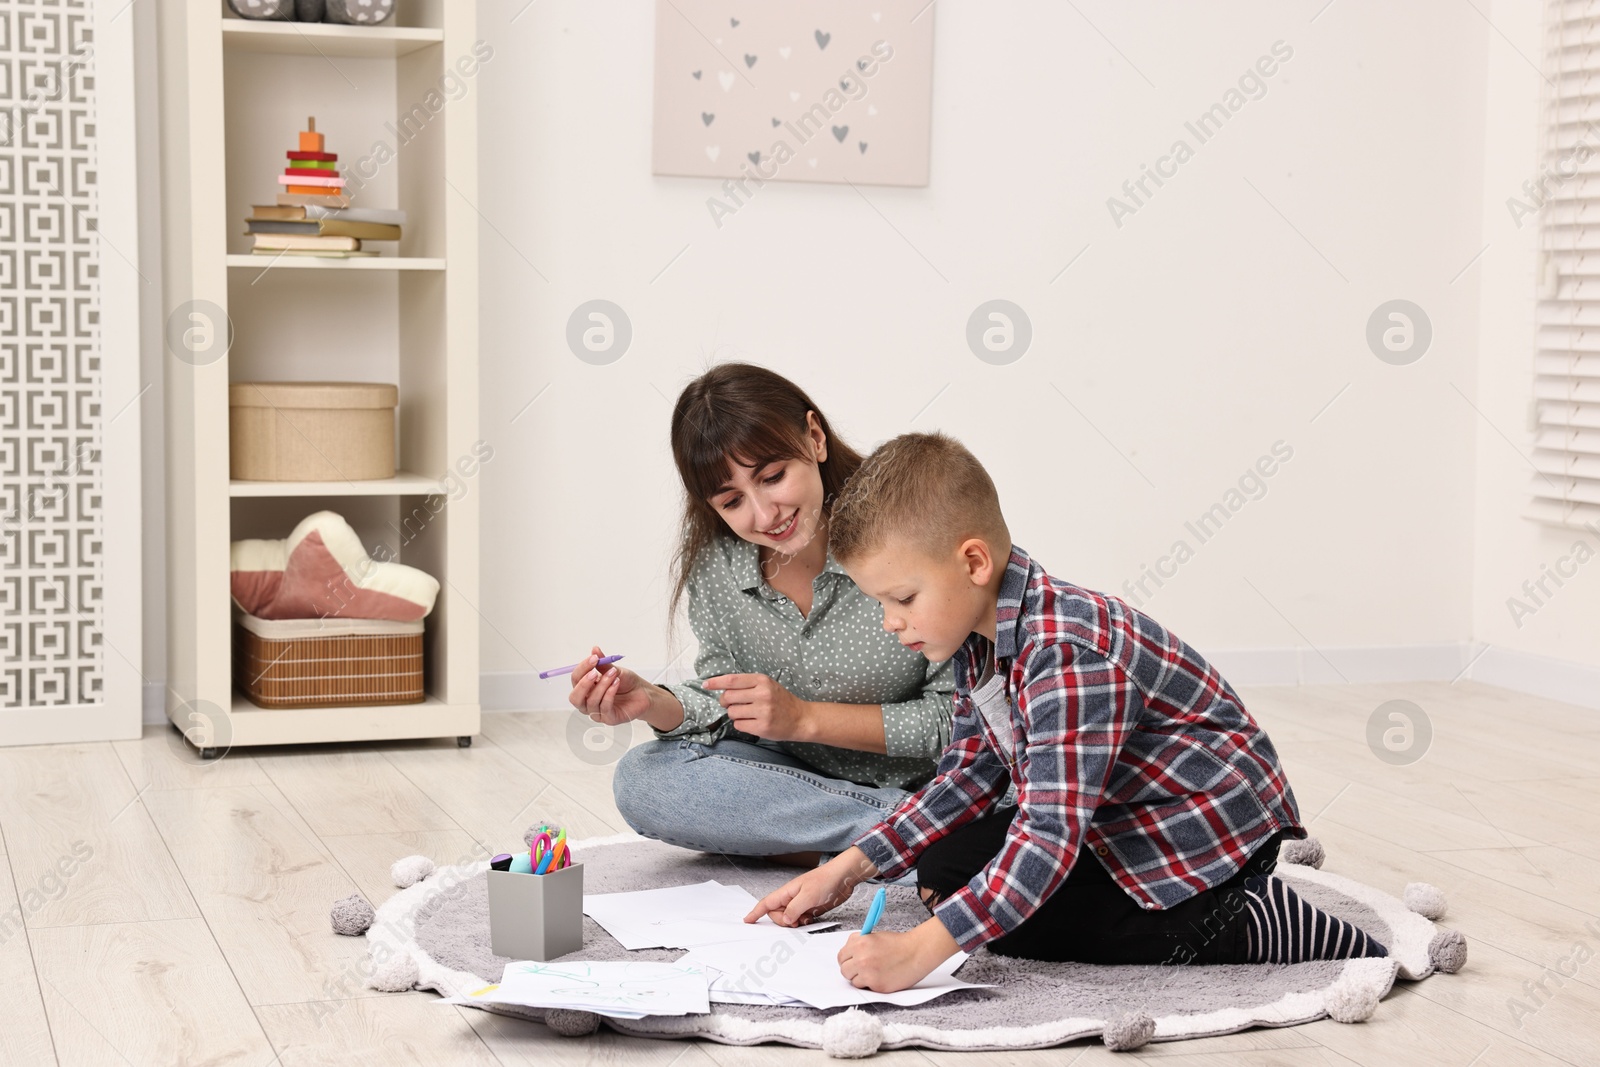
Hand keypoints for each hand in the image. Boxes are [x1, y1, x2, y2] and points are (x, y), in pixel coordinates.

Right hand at [567, 647, 652, 725]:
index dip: (582, 668)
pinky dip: (609, 694)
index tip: (593, 658)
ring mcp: (597, 712)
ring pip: (591, 701)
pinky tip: (616, 684)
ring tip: (613, 675)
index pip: (576, 679)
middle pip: (575, 697)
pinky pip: (604, 707)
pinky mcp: (609, 719)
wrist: (642, 693)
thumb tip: (594, 649)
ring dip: (602, 686)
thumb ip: (603, 663)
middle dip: (584, 684)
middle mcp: (588, 701)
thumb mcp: (614, 670)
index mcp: (586, 688)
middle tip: (594, 672)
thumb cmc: (626, 683)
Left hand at [705, 673, 809, 740]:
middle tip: (732, 704)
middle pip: (728, 697)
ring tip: (748, 714)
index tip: (706, 684)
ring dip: (735, 714)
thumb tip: (721, 688)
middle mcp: (762, 694)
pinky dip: (742, 724)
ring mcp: (763, 711)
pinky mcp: (762, 727)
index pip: (732, 680)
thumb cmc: (780, 701)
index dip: (716, 682)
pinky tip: (753, 722)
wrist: (801, 718)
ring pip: (732, 712)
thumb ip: (747, 685)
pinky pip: (739, 725)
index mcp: (762, 681)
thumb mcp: (767, 685)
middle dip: (725, 702)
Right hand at [745, 848, 875, 927]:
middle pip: (777, 915)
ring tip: (806, 919)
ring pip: (789, 919)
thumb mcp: (808, 896)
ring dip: (794, 924)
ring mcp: (801, 903)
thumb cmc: (826, 880)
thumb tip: (786, 920)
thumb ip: (794, 909)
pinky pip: (800, 920)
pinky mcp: (811, 908)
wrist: (844, 877)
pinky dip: (803, 923)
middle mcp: (792, 898)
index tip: (747, 920)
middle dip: (783, 922)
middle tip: (796, 921)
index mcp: (787, 892)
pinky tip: (811, 919)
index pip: (767, 903)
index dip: (756, 912)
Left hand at [837, 919, 958, 992]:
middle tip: (862, 969)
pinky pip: (866, 988)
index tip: (851, 962)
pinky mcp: (877, 985)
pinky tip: (881, 976)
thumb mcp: (873, 937)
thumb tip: (849, 955)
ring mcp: (868, 973)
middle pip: (844, 970)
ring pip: (853, 981)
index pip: (841, 957)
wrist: (916, 952)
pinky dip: (871, 985)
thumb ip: (859, 945)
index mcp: (859, 943)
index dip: (846, 960)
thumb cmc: (898, 944)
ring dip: (861, 979)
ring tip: (874, 972)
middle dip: (852, 970)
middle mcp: (861, 958)